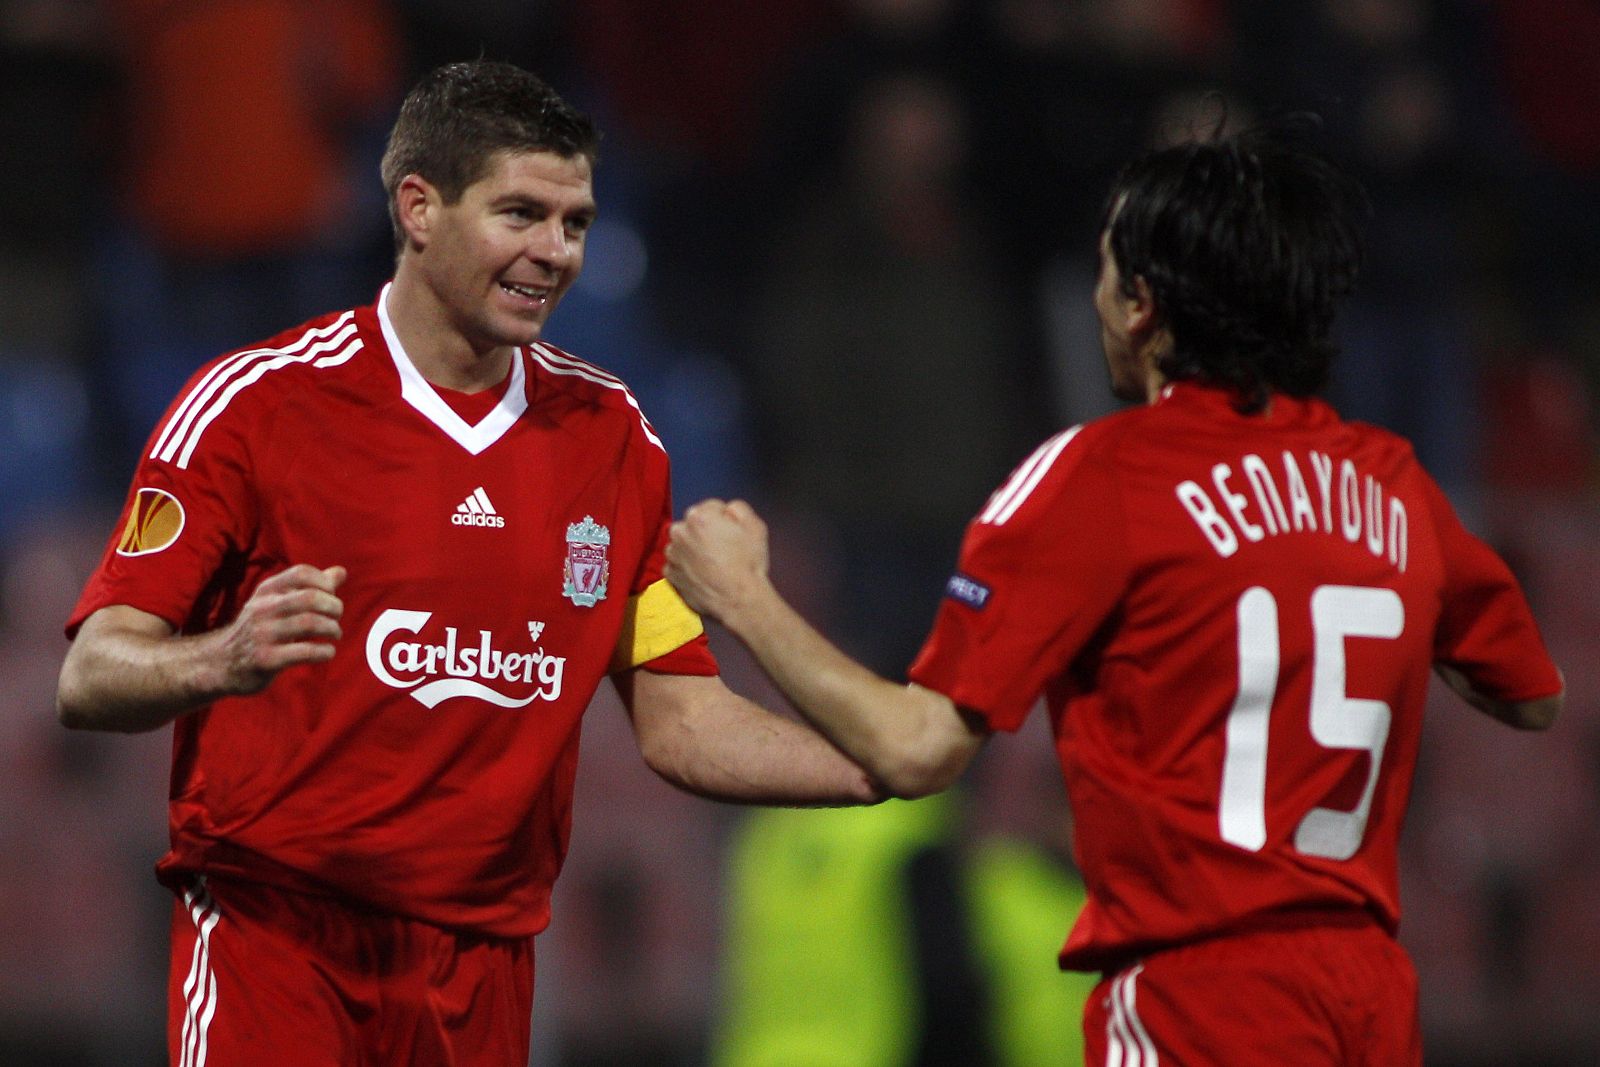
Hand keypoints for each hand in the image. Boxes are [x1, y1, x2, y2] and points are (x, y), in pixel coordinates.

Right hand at [219, 564, 347, 693]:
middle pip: (310, 598)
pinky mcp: (266, 660)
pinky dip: (325, 651)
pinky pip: (305, 652)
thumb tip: (341, 572)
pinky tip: (327, 652)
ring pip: (309, 623)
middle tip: (336, 617)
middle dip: (334, 607)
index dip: (325, 583)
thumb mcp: (276, 603)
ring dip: (332, 629)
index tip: (331, 596)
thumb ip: (309, 588)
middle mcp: (263, 609)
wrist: (221, 663)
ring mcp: (263, 634)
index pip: (302, 573)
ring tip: (335, 634)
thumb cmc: (260, 629)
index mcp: (267, 591)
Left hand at [665, 500, 770, 622]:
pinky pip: (678, 565)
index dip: (725, 520)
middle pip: (694, 525)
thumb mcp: (755, 526)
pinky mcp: (671, 575)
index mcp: (698, 516)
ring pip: (684, 545)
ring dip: (694, 549)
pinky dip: (687, 568)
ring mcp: (673, 555)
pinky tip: (704, 574)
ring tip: (714, 564)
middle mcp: (680, 532)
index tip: (731, 533)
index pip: (711, 508)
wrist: (738, 599)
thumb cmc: (747, 563)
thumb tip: (728, 509)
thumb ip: (739, 508)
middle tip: (723, 549)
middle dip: (705, 532)